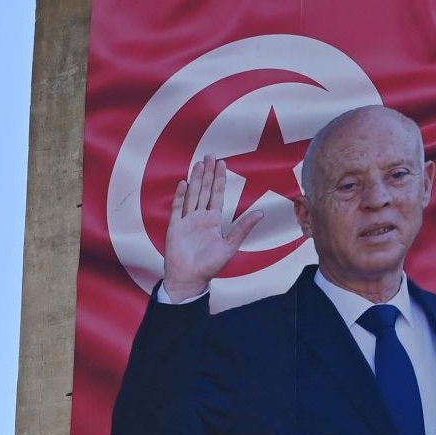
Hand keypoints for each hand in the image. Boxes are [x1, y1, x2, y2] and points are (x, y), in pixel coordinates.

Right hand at [159, 156, 262, 302]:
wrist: (190, 279)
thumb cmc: (210, 266)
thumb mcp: (230, 246)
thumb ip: (243, 228)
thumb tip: (261, 213)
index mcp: (213, 221)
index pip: (217, 195)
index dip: (220, 179)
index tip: (222, 163)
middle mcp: (200, 218)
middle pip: (204, 191)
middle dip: (207, 173)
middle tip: (210, 156)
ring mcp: (187, 221)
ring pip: (192, 195)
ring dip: (195, 180)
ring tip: (198, 164)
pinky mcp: (175, 227)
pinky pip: (177, 208)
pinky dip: (180, 196)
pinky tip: (183, 183)